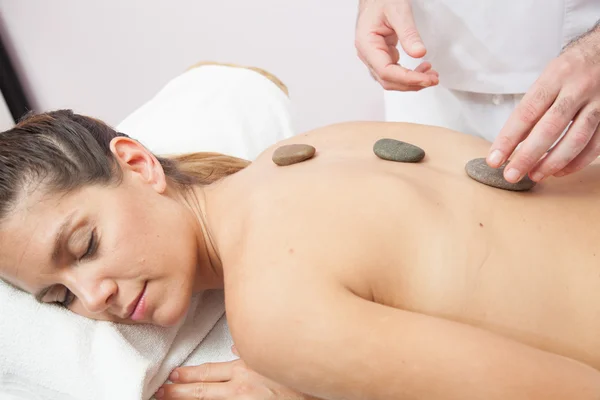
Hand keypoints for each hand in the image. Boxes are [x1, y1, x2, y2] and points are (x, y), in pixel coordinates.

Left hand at [155, 346, 307, 399]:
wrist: (318, 392)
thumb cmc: (300, 377)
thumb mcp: (275, 356)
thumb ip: (254, 350)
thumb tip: (236, 346)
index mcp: (246, 369)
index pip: (208, 371)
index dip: (187, 374)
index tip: (173, 374)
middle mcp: (241, 389)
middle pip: (201, 391)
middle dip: (177, 391)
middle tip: (159, 392)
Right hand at [355, 0, 438, 90]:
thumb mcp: (398, 12)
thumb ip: (409, 34)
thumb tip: (419, 53)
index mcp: (367, 44)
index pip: (386, 72)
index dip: (407, 79)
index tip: (425, 79)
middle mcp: (367, 54)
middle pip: (388, 80)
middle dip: (412, 84)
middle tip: (432, 79)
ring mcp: (373, 56)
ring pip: (391, 80)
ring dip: (410, 82)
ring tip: (430, 76)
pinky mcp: (381, 55)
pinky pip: (393, 72)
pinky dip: (408, 75)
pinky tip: (421, 70)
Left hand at [487, 26, 599, 182]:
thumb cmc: (572, 68)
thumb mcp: (549, 75)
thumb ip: (533, 105)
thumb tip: (510, 142)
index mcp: (555, 76)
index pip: (526, 112)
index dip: (508, 139)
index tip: (494, 159)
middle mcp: (577, 88)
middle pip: (549, 128)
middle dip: (527, 156)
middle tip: (511, 175)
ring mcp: (598, 102)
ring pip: (575, 139)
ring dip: (552, 162)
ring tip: (534, 176)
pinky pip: (595, 144)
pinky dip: (577, 162)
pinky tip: (560, 171)